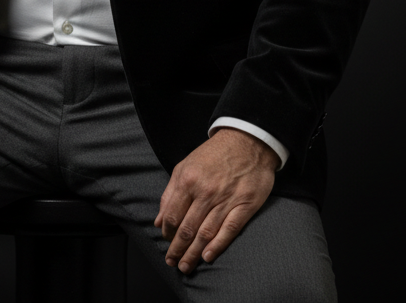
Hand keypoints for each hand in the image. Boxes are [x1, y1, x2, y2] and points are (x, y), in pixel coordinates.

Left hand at [154, 127, 279, 273]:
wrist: (247, 141)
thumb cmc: (213, 155)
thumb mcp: (185, 166)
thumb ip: (170, 194)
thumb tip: (159, 221)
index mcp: (188, 180)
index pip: (173, 215)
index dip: (167, 233)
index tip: (166, 242)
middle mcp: (205, 192)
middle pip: (187, 228)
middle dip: (177, 249)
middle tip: (172, 262)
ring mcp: (226, 199)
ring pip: (205, 233)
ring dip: (193, 253)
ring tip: (186, 265)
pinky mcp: (245, 205)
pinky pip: (229, 230)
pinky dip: (217, 245)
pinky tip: (207, 256)